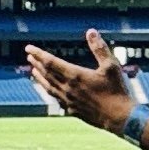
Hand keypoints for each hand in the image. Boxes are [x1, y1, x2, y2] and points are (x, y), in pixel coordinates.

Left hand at [25, 30, 139, 131]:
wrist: (120, 118)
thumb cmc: (117, 90)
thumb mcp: (111, 66)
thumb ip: (99, 48)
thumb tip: (91, 31)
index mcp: (75, 75)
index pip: (51, 62)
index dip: (39, 54)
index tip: (29, 48)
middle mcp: (68, 88)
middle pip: (47, 74)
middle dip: (37, 64)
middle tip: (30, 56)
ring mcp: (69, 101)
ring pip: (49, 87)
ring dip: (40, 77)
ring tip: (33, 71)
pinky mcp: (72, 110)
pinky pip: (56, 98)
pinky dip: (49, 90)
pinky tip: (49, 89)